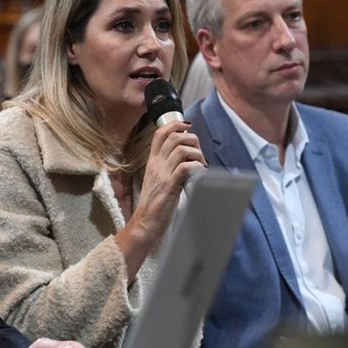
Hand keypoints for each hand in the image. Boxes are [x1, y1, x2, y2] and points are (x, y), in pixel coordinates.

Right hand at [115, 120, 206, 280]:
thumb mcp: (157, 180)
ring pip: (181, 150)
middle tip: (199, 152)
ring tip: (202, 163)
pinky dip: (197, 167)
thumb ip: (168, 167)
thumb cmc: (154, 204)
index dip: (174, 124)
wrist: (145, 222)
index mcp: (152, 162)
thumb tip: (186, 158)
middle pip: (173, 137)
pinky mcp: (170, 186)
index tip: (187, 126)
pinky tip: (201, 173)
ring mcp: (162, 175)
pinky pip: (185, 168)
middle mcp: (156, 165)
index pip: (159, 133)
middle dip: (191, 139)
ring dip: (197, 153)